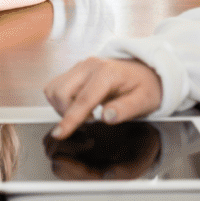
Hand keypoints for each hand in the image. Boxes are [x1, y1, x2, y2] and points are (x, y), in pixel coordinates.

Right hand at [43, 56, 162, 139]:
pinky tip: (78, 105)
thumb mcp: (144, 101)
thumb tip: (106, 117)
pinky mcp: (74, 69)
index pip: (83, 99)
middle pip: (62, 92)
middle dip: (67, 112)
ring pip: (54, 88)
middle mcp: (88, 66)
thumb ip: (125, 109)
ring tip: (85, 113)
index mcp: (106, 73)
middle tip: (90, 120)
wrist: (144, 70)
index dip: (70, 119)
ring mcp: (79, 66)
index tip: (59, 134)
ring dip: (62, 106)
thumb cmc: (145, 87)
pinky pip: (55, 85)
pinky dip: (60, 100)